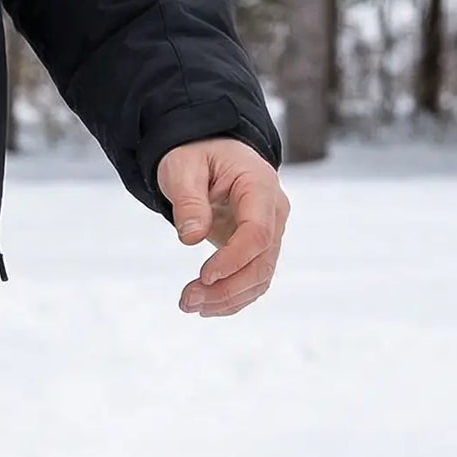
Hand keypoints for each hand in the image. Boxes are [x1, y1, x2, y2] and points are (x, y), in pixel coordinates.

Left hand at [158, 137, 288, 318]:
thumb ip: (188, 200)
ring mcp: (269, 232)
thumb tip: (191, 238)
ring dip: (227, 298)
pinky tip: (205, 306)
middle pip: (262, 262)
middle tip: (187, 300)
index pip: (258, 233)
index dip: (234, 259)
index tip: (203, 276)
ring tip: (189, 305)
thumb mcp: (182, 166)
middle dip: (226, 287)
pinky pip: (252, 278)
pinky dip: (232, 296)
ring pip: (259, 277)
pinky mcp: (258, 247)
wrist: (207, 149)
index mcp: (260, 186)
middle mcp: (273, 212)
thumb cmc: (196, 153)